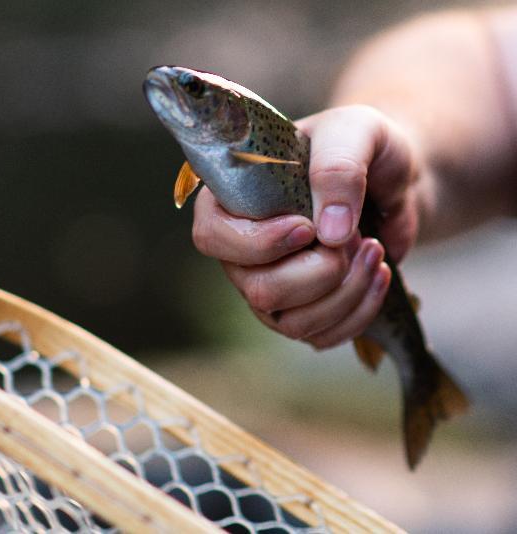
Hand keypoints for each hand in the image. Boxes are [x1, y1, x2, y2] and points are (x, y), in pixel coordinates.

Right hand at [192, 105, 422, 347]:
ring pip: (291, 322)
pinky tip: (378, 274)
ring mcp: (268, 285)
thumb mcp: (355, 131)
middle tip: (355, 235)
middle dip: (320, 270)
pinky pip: (320, 336)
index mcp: (231, 199)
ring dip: (345, 292)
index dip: (258, 244)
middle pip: (259, 289)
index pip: (211, 237)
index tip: (307, 227)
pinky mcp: (302, 312)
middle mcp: (241, 250)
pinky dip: (359, 311)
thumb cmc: (361, 146)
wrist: (395, 177)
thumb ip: (337, 167)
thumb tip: (330, 232)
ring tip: (374, 250)